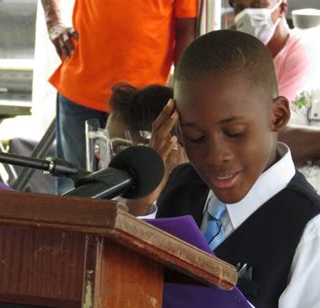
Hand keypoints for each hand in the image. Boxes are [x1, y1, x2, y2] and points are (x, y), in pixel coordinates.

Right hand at [48, 23, 78, 57]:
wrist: (54, 26)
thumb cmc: (67, 32)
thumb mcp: (71, 31)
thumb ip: (76, 37)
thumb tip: (84, 48)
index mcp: (70, 30)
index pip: (74, 33)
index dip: (77, 37)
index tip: (80, 42)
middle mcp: (64, 33)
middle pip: (67, 40)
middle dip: (70, 47)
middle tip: (73, 53)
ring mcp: (59, 37)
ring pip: (62, 46)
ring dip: (65, 53)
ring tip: (68, 59)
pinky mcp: (54, 40)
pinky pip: (57, 49)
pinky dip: (60, 55)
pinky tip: (63, 60)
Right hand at [126, 99, 184, 215]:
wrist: (143, 194)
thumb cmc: (154, 179)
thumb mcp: (164, 163)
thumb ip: (169, 154)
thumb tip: (176, 146)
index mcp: (154, 146)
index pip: (158, 126)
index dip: (164, 114)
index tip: (172, 103)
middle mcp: (152, 148)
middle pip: (157, 126)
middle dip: (165, 113)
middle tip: (173, 101)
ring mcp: (153, 156)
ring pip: (159, 137)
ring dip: (168, 125)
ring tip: (176, 115)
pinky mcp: (156, 166)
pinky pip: (161, 154)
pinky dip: (167, 146)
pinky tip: (173, 139)